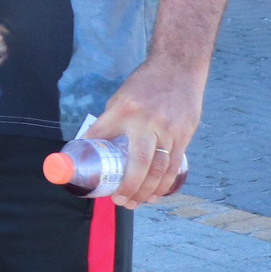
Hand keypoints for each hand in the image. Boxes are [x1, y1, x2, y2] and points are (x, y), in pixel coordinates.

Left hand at [90, 53, 206, 205]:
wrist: (178, 68)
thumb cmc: (144, 85)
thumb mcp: (120, 98)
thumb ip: (110, 122)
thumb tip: (93, 146)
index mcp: (124, 110)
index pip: (101, 134)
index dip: (90, 154)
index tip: (86, 173)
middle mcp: (147, 121)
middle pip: (138, 163)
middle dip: (128, 187)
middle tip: (119, 201)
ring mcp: (168, 130)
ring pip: (159, 169)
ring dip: (147, 191)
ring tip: (136, 203)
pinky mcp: (184, 135)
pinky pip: (174, 165)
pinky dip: (164, 183)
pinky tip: (156, 194)